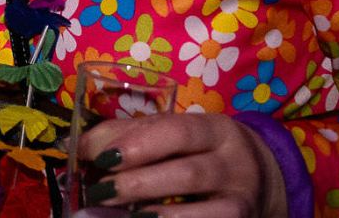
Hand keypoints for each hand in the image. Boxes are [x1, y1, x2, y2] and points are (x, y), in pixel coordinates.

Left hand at [76, 112, 286, 217]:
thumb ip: (129, 134)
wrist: (259, 183)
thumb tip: (78, 146)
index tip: (99, 158)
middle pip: (185, 174)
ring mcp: (240, 201)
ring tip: (113, 211)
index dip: (137, 144)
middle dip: (136, 183)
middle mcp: (235, 164)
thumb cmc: (200, 152)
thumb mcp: (175, 134)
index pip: (178, 131)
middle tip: (98, 190)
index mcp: (216, 129)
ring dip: (149, 214)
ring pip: (194, 212)